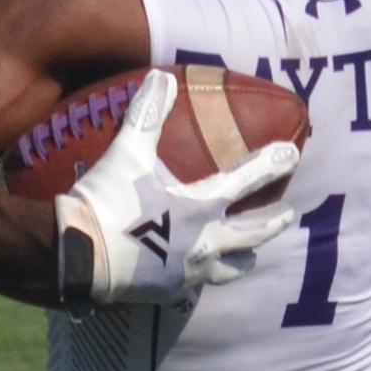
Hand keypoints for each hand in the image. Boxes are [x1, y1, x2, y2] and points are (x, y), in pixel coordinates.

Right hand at [49, 68, 303, 309]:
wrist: (78, 255)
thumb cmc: (107, 201)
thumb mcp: (127, 152)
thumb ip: (147, 115)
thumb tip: (160, 77)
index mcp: (201, 206)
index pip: (246, 180)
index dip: (271, 165)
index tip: (293, 155)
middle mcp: (204, 241)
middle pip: (251, 234)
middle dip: (272, 223)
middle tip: (288, 215)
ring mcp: (188, 272)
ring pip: (230, 268)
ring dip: (244, 258)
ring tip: (249, 255)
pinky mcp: (168, 293)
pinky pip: (192, 290)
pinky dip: (198, 284)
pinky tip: (195, 284)